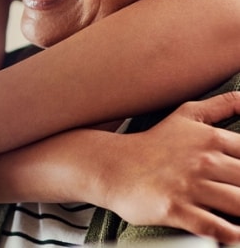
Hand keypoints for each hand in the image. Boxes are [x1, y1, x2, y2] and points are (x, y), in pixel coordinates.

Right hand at [103, 91, 239, 243]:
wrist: (111, 166)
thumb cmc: (152, 144)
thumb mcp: (186, 116)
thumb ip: (222, 105)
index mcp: (211, 139)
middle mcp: (203, 161)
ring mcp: (190, 186)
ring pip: (239, 204)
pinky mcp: (176, 209)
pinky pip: (215, 227)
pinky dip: (231, 235)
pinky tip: (236, 237)